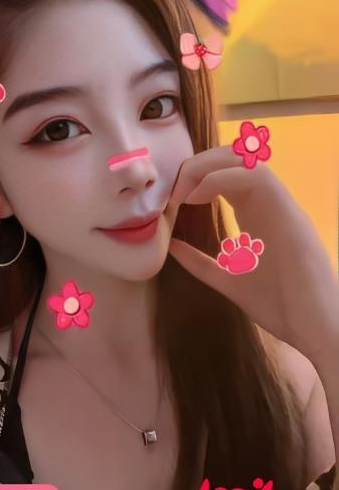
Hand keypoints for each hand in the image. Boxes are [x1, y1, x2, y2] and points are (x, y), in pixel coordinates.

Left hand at [166, 145, 338, 360]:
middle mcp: (270, 205)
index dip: (198, 176)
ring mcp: (282, 206)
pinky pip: (256, 178)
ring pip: (247, 161)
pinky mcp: (289, 213)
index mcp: (259, 216)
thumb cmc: (282, 308)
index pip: (228, 176)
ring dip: (209, 166)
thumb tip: (172, 246)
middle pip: (236, 160)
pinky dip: (221, 179)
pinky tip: (197, 197)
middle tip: (173, 186)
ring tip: (183, 190)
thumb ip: (202, 264)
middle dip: (199, 163)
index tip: (172, 196)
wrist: (317, 329)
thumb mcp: (229, 281)